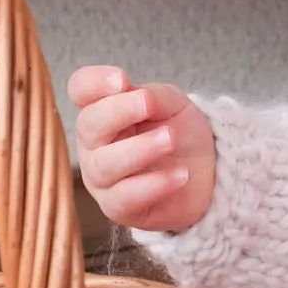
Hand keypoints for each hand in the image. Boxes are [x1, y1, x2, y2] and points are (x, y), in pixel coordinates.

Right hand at [68, 66, 216, 234]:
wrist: (206, 170)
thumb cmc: (178, 132)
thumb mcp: (172, 104)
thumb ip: (152, 96)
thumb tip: (138, 95)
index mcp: (101, 109)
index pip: (81, 90)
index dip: (94, 83)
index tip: (122, 80)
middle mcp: (93, 143)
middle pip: (88, 125)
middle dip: (119, 111)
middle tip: (149, 103)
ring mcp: (101, 177)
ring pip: (104, 164)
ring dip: (140, 149)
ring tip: (170, 139)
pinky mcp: (117, 207)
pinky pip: (125, 197)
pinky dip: (153, 185)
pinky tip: (179, 175)